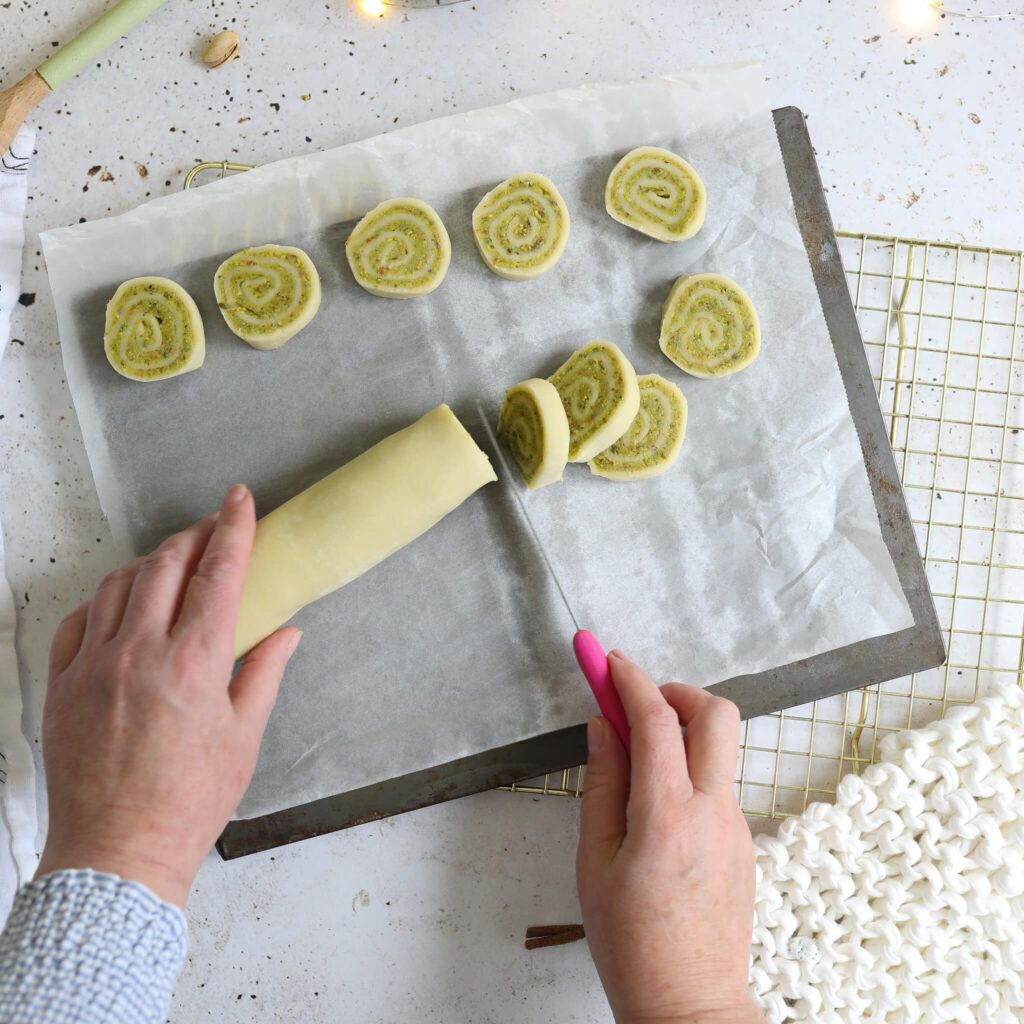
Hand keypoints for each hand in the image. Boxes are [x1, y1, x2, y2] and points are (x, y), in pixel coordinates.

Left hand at [36, 485, 300, 907]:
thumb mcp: (243, 738)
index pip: (217, 573)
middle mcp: (140, 652)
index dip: (233, 528)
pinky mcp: (62, 685)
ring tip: (171, 561)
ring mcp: (93, 666)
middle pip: (165, 564)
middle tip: (212, 527)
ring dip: (149, 562)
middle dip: (193, 535)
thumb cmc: (189, 802)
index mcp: (193, 663)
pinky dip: (103, 599)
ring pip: (118, 584)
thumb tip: (288, 632)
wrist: (118, 854)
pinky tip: (120, 602)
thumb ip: (263, 672)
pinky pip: (77, 621)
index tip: (239, 499)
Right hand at [576, 651, 762, 1023]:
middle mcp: (714, 813)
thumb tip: (604, 728)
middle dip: (677, 691)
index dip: (629, 679)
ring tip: (637, 768)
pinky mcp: (746, 843)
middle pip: (717, 714)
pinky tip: (656, 813)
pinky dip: (688, 773)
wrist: (690, 1007)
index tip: (608, 660)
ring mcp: (738, 828)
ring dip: (681, 735)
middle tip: (639, 704)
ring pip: (718, 750)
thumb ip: (602, 784)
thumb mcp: (595, 862)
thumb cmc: (632, 945)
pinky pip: (718, 786)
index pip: (656, 721)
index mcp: (668, 817)